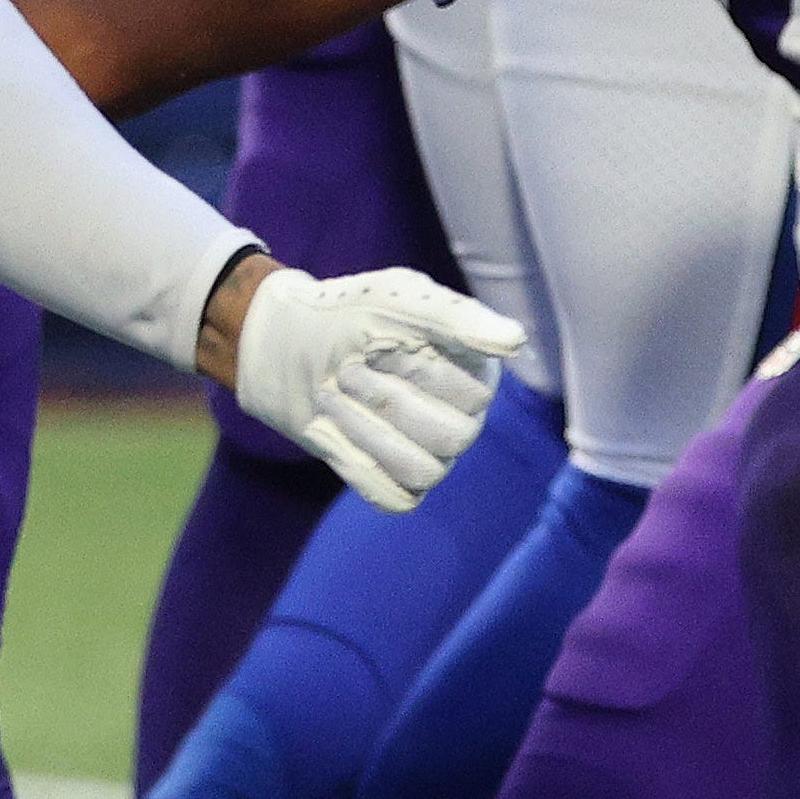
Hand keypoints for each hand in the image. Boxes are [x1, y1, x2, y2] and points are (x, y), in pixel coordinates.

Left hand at [211, 259, 520, 511]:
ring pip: (424, 472)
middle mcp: (462, 418)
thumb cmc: (347, 314)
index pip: (477, 396)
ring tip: (338, 395)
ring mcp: (432, 456)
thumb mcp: (396, 300)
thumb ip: (456, 318)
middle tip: (350, 370)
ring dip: (368, 432)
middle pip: (453, 438)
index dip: (424, 372)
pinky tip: (334, 430)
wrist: (284, 346)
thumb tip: (515, 340)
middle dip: (389, 401)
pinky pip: (394, 498)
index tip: (385, 342)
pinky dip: (358, 464)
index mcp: (475, 373)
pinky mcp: (395, 485)